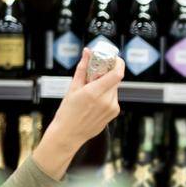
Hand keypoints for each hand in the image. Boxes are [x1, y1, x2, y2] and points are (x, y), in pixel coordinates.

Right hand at [34, 48, 123, 177]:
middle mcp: (106, 101)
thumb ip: (82, 68)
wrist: (68, 134)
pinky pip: (113, 98)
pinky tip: (94, 102)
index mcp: (94, 93)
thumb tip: (87, 52)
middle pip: (115, 80)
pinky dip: (106, 95)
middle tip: (96, 73)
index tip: (114, 58)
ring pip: (114, 89)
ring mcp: (112, 108)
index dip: (118, 63)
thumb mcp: (72, 88)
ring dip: (106, 85)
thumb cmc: (67, 112)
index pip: (116, 74)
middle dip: (107, 74)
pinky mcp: (114, 113)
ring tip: (91, 91)